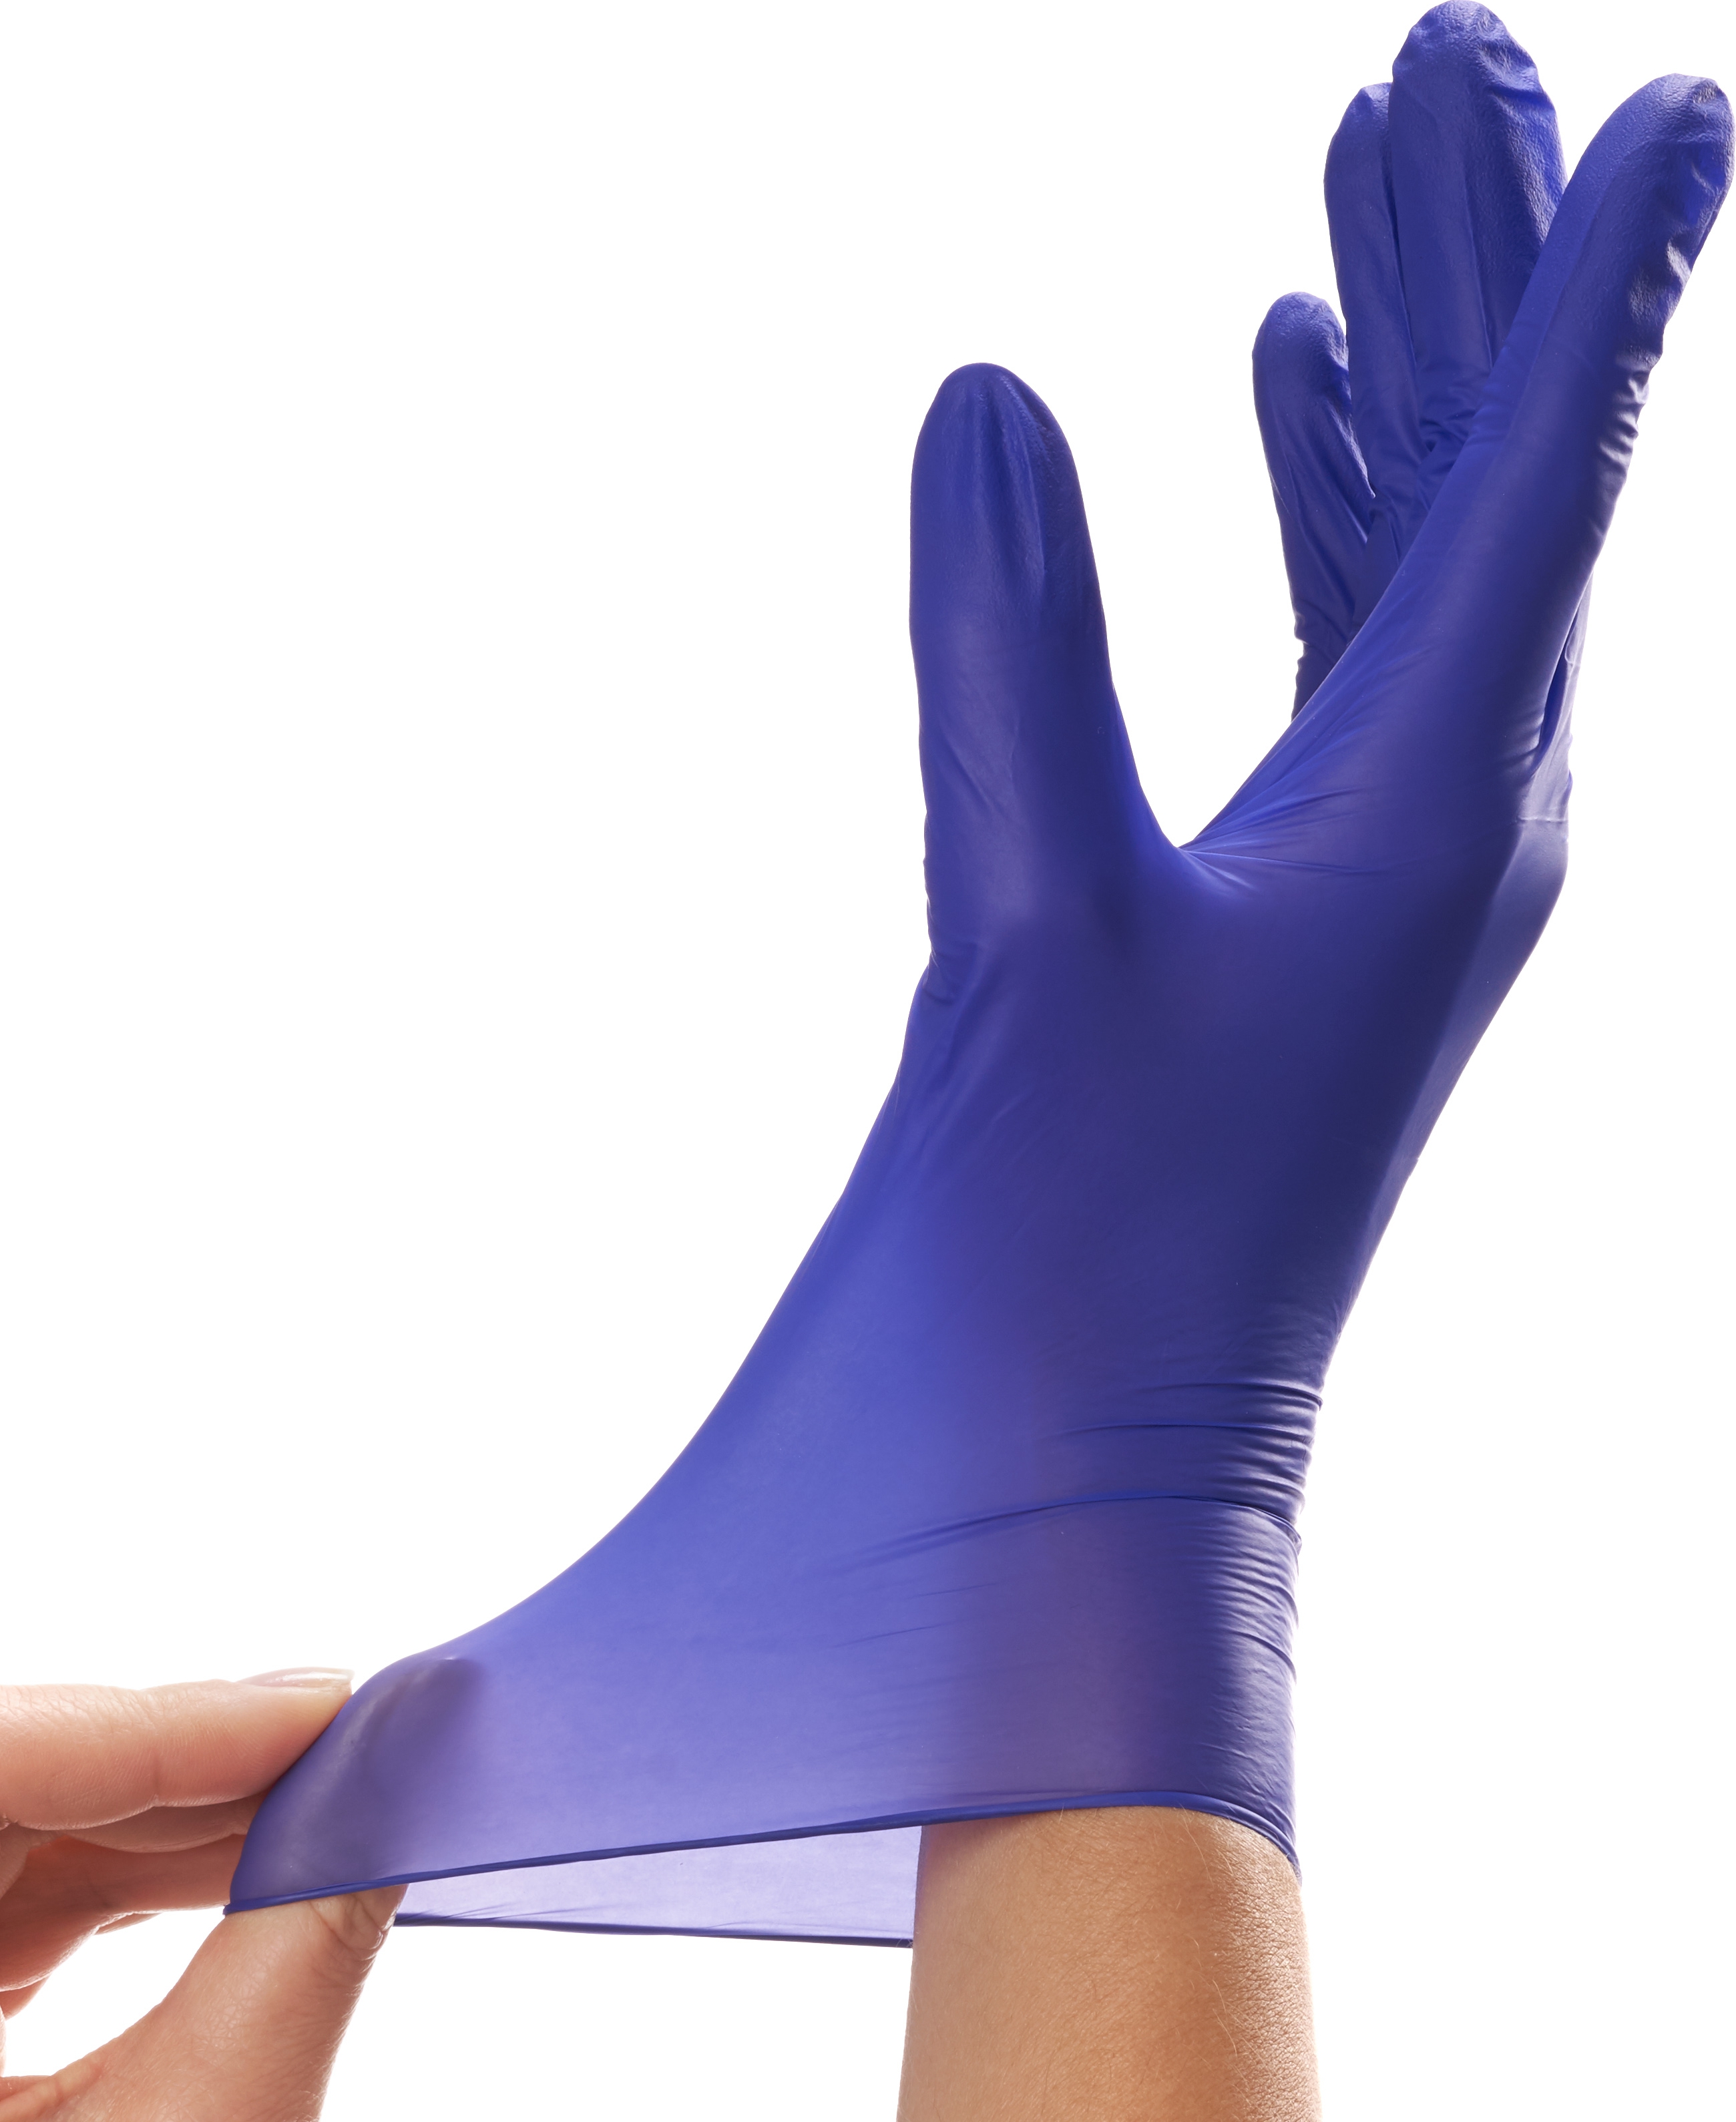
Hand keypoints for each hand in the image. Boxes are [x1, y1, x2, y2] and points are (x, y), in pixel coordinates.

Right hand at [231, 13, 1729, 1936]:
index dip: (1586, 269)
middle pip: (1496, 469)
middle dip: (1474, 254)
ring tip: (1368, 175)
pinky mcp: (1313, 907)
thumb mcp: (1032, 927)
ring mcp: (1397, 860)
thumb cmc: (1075, 1244)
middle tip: (1453, 56)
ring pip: (1421, 543)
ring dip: (1397, 357)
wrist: (1099, 1458)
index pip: (1539, 468)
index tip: (1660, 87)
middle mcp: (1461, 813)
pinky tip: (1276, 399)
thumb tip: (984, 400)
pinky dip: (1324, 504)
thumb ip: (1010, 654)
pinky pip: (1350, 645)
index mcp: (1439, 802)